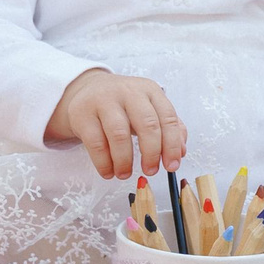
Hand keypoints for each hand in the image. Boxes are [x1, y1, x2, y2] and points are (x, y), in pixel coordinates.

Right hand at [47, 71, 184, 180]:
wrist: (88, 89)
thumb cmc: (124, 103)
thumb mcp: (149, 107)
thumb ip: (168, 127)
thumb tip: (180, 152)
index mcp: (150, 90)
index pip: (168, 117)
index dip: (172, 145)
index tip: (172, 166)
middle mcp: (128, 92)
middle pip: (147, 124)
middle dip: (151, 153)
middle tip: (151, 171)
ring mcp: (104, 101)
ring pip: (119, 135)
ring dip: (125, 160)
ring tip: (125, 173)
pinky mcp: (82, 114)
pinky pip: (96, 143)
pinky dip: (104, 163)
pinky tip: (109, 172)